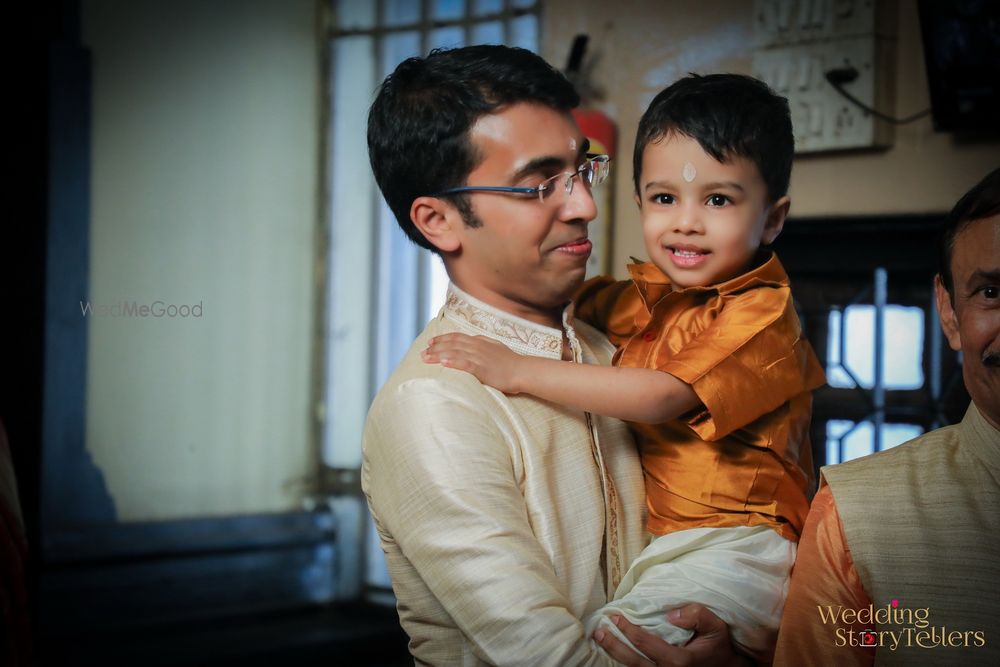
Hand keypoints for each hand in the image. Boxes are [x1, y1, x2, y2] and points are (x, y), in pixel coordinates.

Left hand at [421, 333, 524, 393]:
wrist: (523, 370)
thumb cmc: (510, 361)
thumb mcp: (496, 347)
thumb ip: (483, 343)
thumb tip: (473, 340)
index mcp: (479, 341)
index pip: (457, 337)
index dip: (442, 339)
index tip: (430, 342)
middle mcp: (477, 347)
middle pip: (452, 344)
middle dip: (435, 347)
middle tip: (422, 352)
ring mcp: (479, 357)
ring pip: (455, 353)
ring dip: (438, 354)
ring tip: (426, 358)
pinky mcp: (483, 368)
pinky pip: (465, 364)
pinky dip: (454, 362)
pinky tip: (444, 362)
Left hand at [593, 606, 751, 666]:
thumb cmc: (719, 646)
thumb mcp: (716, 626)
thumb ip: (697, 615)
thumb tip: (671, 614)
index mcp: (680, 661)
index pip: (646, 644)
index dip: (628, 630)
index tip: (616, 616)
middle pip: (634, 662)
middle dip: (614, 646)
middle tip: (599, 631)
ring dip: (615, 656)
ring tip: (601, 640)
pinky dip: (626, 664)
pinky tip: (615, 652)